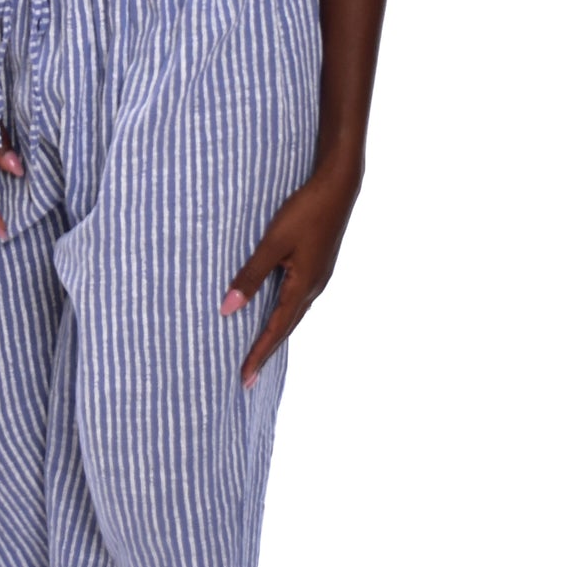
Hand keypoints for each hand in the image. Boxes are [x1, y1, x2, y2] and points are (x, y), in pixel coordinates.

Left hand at [219, 162, 362, 385]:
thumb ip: (250, 275)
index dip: (258, 354)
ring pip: (293, 315)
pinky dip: (284, 315)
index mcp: (302, 287)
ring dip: (276, 334)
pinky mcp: (318, 267)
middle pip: (286, 329)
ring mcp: (318, 278)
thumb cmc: (304, 212)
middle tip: (248, 377)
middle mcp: (313, 288)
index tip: (244, 378)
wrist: (338, 188)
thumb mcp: (272, 243)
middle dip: (266, 352)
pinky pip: (297, 300)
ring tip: (260, 351)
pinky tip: (277, 312)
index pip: (275, 330)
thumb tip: (227, 308)